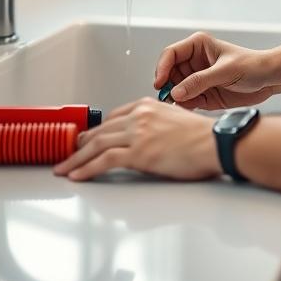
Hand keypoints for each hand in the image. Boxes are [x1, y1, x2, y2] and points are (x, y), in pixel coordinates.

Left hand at [53, 97, 220, 181]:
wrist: (216, 143)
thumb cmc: (203, 137)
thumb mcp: (175, 121)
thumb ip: (154, 128)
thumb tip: (145, 144)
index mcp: (147, 105)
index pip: (112, 118)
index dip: (95, 131)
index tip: (85, 140)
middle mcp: (139, 115)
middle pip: (100, 131)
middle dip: (79, 144)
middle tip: (67, 154)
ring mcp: (137, 133)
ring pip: (96, 145)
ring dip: (75, 159)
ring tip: (64, 168)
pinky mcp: (138, 152)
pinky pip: (104, 160)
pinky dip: (87, 168)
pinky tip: (77, 175)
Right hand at [154, 31, 278, 109]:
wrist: (269, 80)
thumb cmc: (252, 65)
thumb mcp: (225, 71)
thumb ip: (199, 81)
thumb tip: (176, 91)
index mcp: (197, 46)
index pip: (170, 55)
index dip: (162, 68)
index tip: (160, 82)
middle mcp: (194, 62)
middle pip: (169, 74)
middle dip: (167, 86)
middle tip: (167, 99)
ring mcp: (197, 79)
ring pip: (176, 89)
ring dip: (176, 99)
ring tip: (180, 105)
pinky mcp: (203, 95)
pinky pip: (187, 101)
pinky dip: (185, 107)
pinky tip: (190, 109)